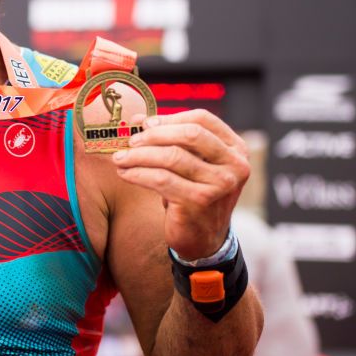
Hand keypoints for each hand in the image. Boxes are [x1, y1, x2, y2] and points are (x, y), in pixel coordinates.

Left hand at [112, 110, 249, 260]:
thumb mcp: (191, 164)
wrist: (204, 238)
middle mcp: (234, 165)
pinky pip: (161, 179)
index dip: (170, 118)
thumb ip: (172, 140)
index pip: (202, 119)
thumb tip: (137, 119)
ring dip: (139, 155)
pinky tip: (125, 173)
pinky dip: (138, 173)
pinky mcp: (199, 202)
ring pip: (171, 157)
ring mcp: (219, 184)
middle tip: (131, 140)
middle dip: (154, 135)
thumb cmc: (193, 193)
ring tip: (120, 158)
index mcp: (236, 149)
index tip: (145, 123)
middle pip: (189, 135)